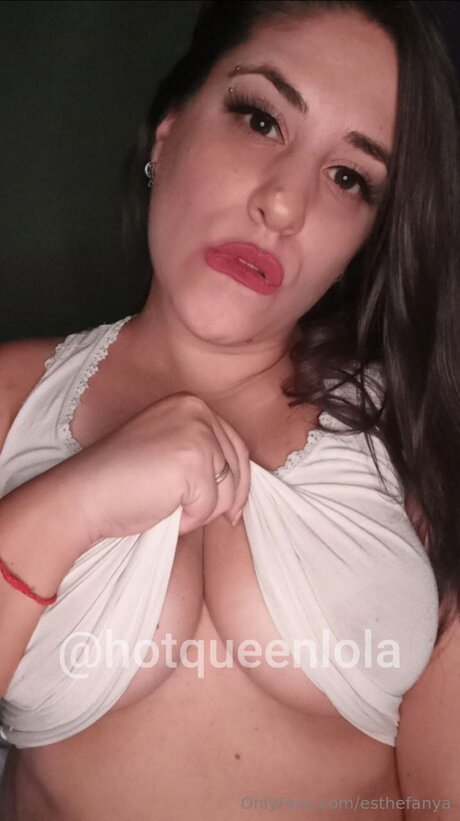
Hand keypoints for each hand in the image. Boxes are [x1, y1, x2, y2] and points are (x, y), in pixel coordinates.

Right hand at [67, 392, 250, 540]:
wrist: (84, 493)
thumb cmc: (121, 481)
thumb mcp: (169, 451)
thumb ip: (203, 454)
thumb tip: (240, 488)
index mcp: (191, 404)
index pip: (236, 446)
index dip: (237, 482)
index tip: (231, 508)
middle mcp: (197, 411)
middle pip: (237, 467)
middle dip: (222, 500)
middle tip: (192, 513)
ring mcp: (196, 434)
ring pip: (227, 490)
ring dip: (202, 511)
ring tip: (168, 507)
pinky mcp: (192, 461)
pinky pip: (209, 506)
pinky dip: (189, 520)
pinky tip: (162, 510)